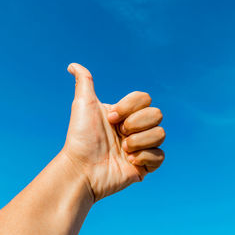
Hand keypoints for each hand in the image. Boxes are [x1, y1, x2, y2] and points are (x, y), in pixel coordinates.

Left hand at [61, 63, 165, 201]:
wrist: (81, 169)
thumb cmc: (80, 137)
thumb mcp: (83, 104)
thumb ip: (84, 82)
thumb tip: (73, 65)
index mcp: (125, 114)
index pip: (145, 98)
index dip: (130, 107)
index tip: (110, 118)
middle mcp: (135, 128)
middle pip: (157, 114)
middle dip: (136, 123)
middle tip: (118, 134)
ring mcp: (141, 147)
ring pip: (160, 134)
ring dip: (139, 141)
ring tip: (122, 150)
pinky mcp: (145, 165)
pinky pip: (160, 155)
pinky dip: (145, 157)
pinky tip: (129, 162)